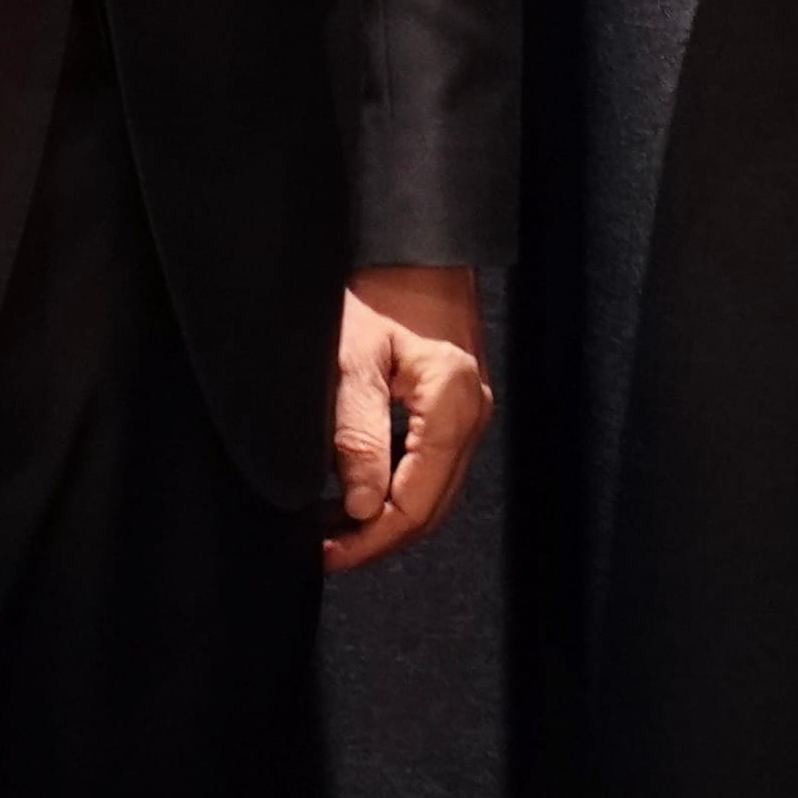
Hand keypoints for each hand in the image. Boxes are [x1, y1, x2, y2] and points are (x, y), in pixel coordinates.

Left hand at [324, 264, 490, 571]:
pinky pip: (432, 466)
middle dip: (378, 537)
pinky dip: (398, 489)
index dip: (370, 539)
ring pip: (433, 492)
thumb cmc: (376, 292)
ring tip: (334, 526)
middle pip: (430, 508)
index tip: (325, 553)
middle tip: (325, 549)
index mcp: (451, 406)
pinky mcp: (458, 404)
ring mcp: (470, 410)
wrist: (410, 245)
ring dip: (386, 517)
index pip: (415, 504)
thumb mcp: (350, 360)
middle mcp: (472, 414)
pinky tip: (359, 490)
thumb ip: (357, 436)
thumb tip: (360, 507)